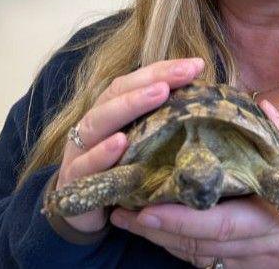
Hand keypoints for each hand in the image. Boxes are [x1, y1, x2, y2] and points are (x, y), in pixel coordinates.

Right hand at [53, 57, 204, 232]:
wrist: (82, 213)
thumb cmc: (119, 173)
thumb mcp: (142, 146)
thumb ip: (162, 124)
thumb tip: (205, 103)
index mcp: (109, 111)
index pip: (133, 82)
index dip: (162, 70)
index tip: (196, 65)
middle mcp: (92, 124)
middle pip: (116, 93)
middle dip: (150, 80)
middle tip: (183, 72)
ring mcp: (79, 151)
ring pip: (97, 122)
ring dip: (128, 106)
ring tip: (159, 94)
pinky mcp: (73, 180)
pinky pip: (86, 164)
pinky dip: (102, 153)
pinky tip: (120, 143)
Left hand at [111, 101, 278, 267]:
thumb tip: (261, 106)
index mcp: (275, 218)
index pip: (221, 225)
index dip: (181, 220)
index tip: (147, 208)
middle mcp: (258, 247)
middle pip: (199, 246)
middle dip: (158, 232)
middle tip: (123, 213)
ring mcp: (250, 262)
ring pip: (197, 258)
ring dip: (162, 241)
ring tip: (129, 219)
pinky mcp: (244, 268)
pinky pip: (205, 262)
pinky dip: (179, 248)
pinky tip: (158, 232)